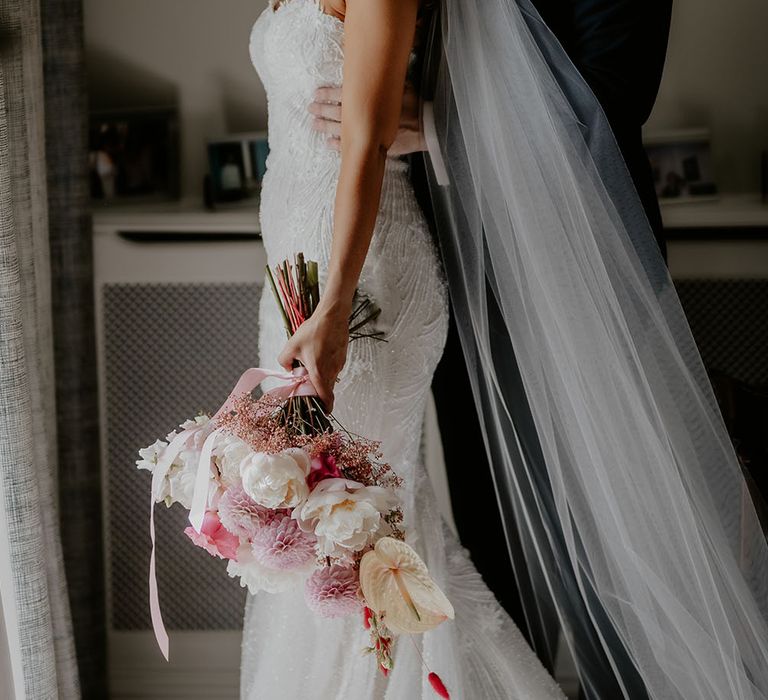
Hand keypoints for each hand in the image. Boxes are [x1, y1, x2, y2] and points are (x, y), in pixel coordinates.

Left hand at [277, 303, 349, 411]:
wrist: (332, 315)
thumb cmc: (313, 331)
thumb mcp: (291, 345)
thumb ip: (285, 361)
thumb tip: (288, 369)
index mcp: (319, 373)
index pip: (326, 398)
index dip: (325, 407)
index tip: (322, 411)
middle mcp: (332, 371)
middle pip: (327, 389)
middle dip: (317, 390)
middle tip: (306, 383)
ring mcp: (339, 364)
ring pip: (330, 378)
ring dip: (321, 377)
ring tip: (311, 362)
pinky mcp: (342, 357)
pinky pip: (334, 368)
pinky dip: (326, 367)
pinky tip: (319, 353)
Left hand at [310, 82, 425, 155]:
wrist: (429, 127)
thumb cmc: (417, 104)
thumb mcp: (402, 85)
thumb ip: (384, 80)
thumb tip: (372, 67)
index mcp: (372, 99)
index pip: (344, 94)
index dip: (328, 94)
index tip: (316, 92)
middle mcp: (367, 116)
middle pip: (338, 112)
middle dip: (322, 110)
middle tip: (311, 108)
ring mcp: (370, 134)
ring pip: (341, 130)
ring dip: (326, 127)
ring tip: (315, 124)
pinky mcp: (375, 147)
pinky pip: (353, 149)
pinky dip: (339, 146)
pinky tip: (329, 143)